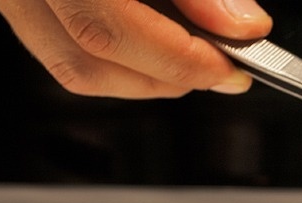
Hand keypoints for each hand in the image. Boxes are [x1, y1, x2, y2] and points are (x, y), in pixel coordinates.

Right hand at [0, 0, 272, 98]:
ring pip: (70, 64)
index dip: (182, 58)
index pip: (110, 28)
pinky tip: (153, 45)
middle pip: (88, 59)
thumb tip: (244, 27)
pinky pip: (57, 43)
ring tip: (195, 60)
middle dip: (169, 75)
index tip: (234, 66)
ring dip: (144, 77)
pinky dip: (115, 58)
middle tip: (224, 70)